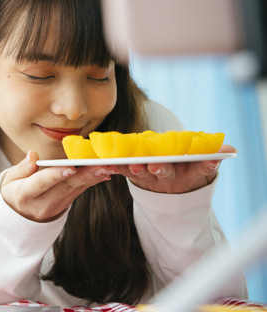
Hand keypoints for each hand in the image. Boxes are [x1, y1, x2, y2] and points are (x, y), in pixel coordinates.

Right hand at [1, 151, 114, 221]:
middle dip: (85, 175)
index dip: (56, 175)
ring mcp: (55, 207)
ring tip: (109, 167)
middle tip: (101, 165)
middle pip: (64, 187)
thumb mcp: (9, 181)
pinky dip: (92, 181)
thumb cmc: (13, 192)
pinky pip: (79, 192)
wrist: (18, 219)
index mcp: (24, 194)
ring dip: (93, 177)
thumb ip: (21, 168)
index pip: (41, 183)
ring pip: (75, 190)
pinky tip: (105, 173)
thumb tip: (33, 155)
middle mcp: (42, 203)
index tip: (70, 168)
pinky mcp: (65, 206)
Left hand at [114, 144, 236, 193]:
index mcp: (186, 172)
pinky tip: (107, 163)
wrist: (166, 188)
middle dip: (160, 169)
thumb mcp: (198, 166)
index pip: (197, 169)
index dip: (203, 166)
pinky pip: (123, 171)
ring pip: (142, 173)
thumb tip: (230, 150)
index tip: (208, 163)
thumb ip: (210, 158)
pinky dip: (115, 167)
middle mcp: (167, 176)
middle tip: (155, 166)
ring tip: (131, 164)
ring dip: (135, 169)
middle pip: (164, 173)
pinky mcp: (132, 174)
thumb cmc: (184, 169)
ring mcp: (149, 177)